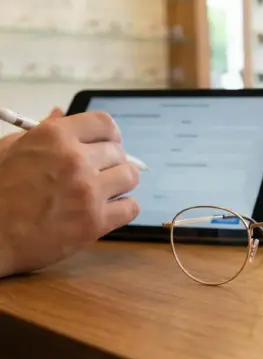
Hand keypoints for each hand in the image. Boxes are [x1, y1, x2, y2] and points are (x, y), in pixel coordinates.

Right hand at [0, 111, 140, 277]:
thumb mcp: (11, 149)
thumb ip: (43, 131)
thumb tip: (60, 113)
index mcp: (55, 137)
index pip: (104, 124)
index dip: (110, 135)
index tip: (108, 144)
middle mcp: (75, 159)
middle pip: (118, 152)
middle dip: (111, 162)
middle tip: (98, 173)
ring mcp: (88, 191)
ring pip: (129, 177)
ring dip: (120, 183)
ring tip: (105, 190)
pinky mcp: (95, 222)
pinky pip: (132, 207)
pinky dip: (124, 208)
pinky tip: (109, 209)